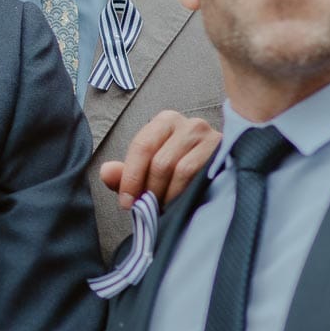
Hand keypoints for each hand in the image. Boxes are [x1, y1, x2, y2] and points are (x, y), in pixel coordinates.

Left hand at [100, 110, 219, 208]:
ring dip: (167, 195)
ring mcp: (209, 136)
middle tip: (147, 208)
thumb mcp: (147, 171)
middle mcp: (188, 124)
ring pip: (180, 170)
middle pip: (160, 162)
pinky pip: (199, 175)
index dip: (131, 177)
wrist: (218, 174)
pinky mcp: (223, 153)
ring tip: (162, 207)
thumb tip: (106, 172)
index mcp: (165, 122)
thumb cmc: (178, 170)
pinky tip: (180, 202)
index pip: (142, 146)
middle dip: (150, 190)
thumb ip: (125, 173)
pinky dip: (184, 193)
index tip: (126, 202)